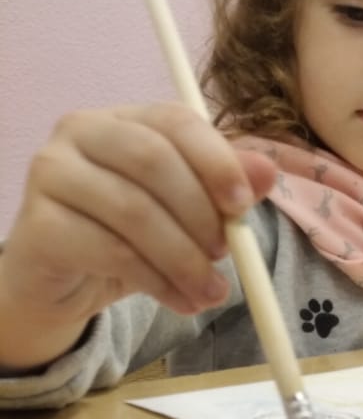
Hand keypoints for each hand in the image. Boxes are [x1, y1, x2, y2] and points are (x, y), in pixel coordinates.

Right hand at [0, 103, 275, 369]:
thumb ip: (225, 187)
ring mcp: (51, 175)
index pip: (174, 120)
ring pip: (134, 211)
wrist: (65, 284)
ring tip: (212, 292)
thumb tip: (268, 171)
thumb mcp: (187, 212)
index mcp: (123, 117)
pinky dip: (157, 281)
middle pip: (153, 160)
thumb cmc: (130, 237)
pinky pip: (110, 252)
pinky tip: (180, 300)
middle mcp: (80, 132)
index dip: (215, 160)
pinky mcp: (38, 224)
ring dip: (185, 259)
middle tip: (226, 254)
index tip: (244, 204)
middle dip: (200, 213)